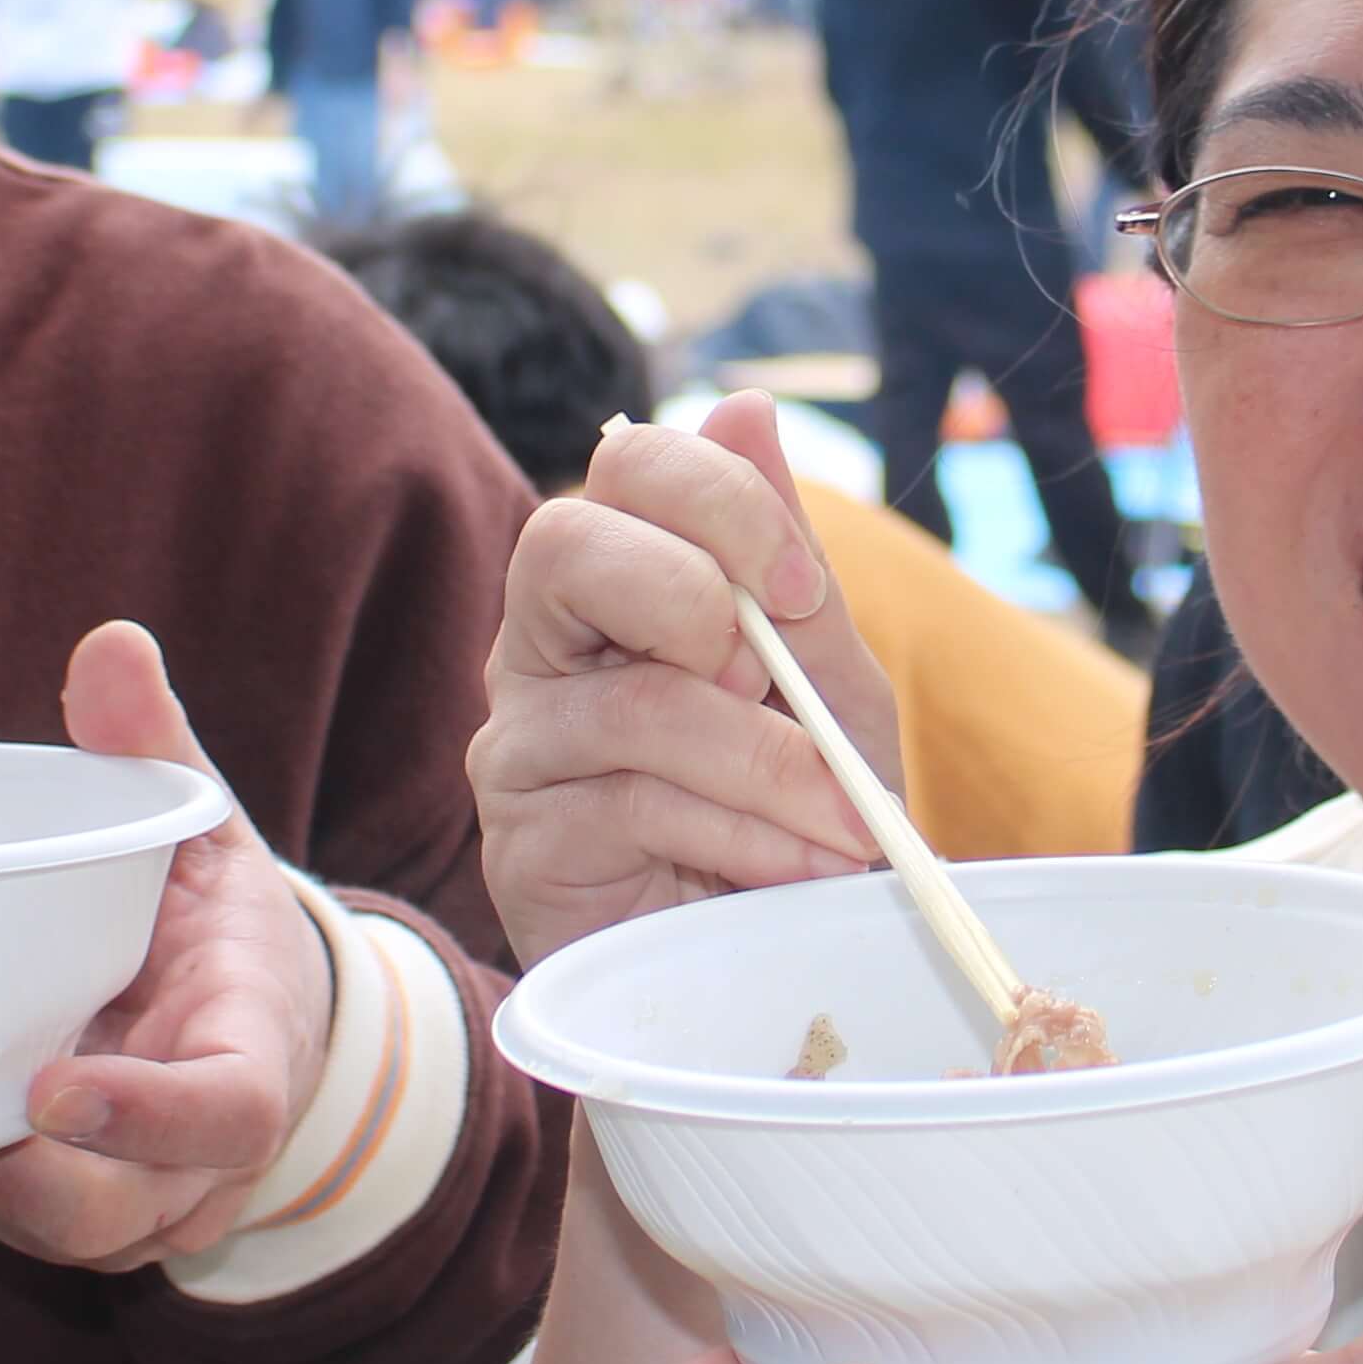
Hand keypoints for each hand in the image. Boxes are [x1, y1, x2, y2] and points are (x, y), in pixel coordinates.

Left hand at [0, 622, 336, 1273]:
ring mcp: (152, 1207)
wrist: (272, 1030)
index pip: (226, 1110)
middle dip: (18, 1182)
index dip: (145, 1114)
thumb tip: (109, 646)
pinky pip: (22, 1230)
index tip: (47, 1087)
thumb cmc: (222, 924)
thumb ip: (157, 750)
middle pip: (116, 1213)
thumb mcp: (208, 830)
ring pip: (59, 1233)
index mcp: (256, 1051)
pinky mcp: (90, 1225)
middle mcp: (209, 1159)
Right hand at [464, 393, 896, 958]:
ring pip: (633, 703)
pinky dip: (745, 833)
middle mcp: (544, 645)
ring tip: (842, 826)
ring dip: (769, 765)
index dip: (719, 502)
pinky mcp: (521, 842)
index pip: (626, 467)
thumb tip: (746, 405)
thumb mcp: (825, 683)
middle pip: (564, 544)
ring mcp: (519, 743)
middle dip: (695, 597)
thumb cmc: (799, 810)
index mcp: (619, 579)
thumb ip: (785, 560)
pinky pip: (635, 807)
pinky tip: (794, 869)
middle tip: (773, 678)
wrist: (781, 959)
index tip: (802, 586)